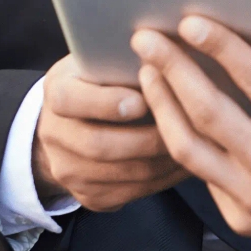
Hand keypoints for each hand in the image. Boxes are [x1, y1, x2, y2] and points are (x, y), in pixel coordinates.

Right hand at [29, 54, 185, 211]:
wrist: (72, 125)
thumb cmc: (101, 83)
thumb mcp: (101, 62)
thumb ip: (124, 62)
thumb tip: (168, 54)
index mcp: (56, 92)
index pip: (68, 99)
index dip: (106, 103)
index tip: (143, 100)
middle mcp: (54, 135)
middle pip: (99, 145)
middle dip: (148, 138)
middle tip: (186, 128)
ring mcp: (69, 171)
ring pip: (123, 173)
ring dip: (163, 161)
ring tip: (196, 145)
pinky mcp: (89, 196)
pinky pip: (132, 193)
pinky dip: (164, 179)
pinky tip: (186, 163)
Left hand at [132, 17, 250, 250]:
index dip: (222, 49)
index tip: (193, 23)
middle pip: (208, 111)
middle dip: (173, 69)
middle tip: (146, 39)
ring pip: (189, 148)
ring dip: (162, 106)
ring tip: (146, 72)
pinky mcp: (240, 217)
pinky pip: (201, 175)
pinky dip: (179, 142)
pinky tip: (169, 113)